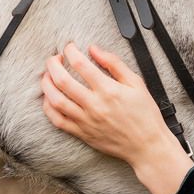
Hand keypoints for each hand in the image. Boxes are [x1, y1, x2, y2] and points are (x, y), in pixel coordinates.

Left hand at [41, 43, 193, 193]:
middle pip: (62, 80)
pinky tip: (49, 98)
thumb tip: (94, 49)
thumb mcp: (136, 83)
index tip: (70, 47)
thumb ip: (114, 63)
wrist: (147, 146)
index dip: (71, 51)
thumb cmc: (145, 114)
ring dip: (46, 84)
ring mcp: (85, 121)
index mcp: (108, 90)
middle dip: (53, 64)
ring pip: (55, 100)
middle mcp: (94, 105)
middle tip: (54, 58)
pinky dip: (48, 108)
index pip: (81, 64)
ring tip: (47, 76)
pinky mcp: (82, 133)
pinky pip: (57, 120)